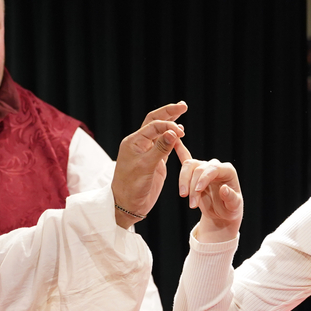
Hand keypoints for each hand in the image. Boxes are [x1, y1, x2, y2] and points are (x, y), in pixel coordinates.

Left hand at [112, 102, 189, 227]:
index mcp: (134, 142)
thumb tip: (173, 132)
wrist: (128, 205)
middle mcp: (139, 144)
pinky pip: (164, 144)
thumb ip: (160, 149)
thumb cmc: (132, 187)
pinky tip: (180, 134)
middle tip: (183, 105)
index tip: (181, 132)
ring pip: (160, 132)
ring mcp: (147, 152)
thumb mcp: (146, 168)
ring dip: (171, 122)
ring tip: (182, 112)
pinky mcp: (154, 161)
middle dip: (169, 113)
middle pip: (155, 122)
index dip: (168, 125)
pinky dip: (172, 137)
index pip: (153, 125)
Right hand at [178, 149, 243, 242]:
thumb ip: (230, 198)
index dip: (203, 178)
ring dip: (183, 181)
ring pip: (189, 166)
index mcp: (227, 170)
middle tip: (192, 204)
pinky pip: (185, 158)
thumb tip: (223, 189)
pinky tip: (174, 142)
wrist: (222, 215)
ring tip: (184, 196)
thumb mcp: (234, 206)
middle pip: (198, 168)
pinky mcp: (194, 173)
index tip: (197, 191)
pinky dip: (179, 150)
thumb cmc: (230, 209)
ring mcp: (204, 168)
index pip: (213, 169)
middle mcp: (215, 166)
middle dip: (193, 186)